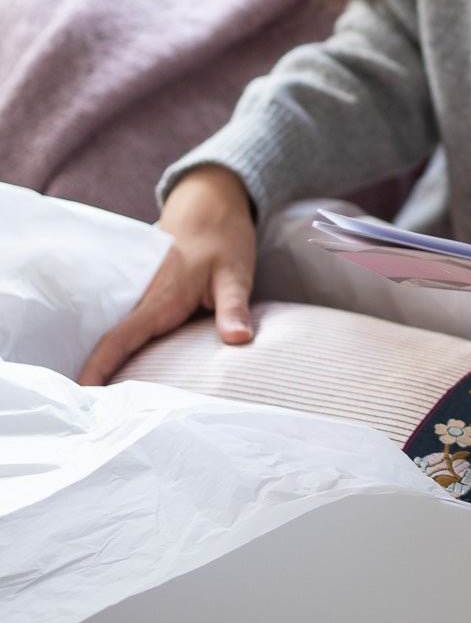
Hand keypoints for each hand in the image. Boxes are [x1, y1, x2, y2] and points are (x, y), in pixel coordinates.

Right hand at [78, 165, 257, 385]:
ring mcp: (145, 296)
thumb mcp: (235, 272)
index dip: (99, 366)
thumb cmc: (223, 238)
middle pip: (113, 343)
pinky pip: (131, 326)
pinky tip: (122, 374)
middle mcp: (145, 299)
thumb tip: (239, 340)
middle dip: (96, 378)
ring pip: (120, 335)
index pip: (121, 337)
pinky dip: (122, 349)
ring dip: (108, 365)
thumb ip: (234, 307)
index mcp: (161, 298)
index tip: (80, 393)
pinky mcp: (150, 295)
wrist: (211, 204)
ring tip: (98, 407)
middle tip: (87, 419)